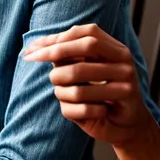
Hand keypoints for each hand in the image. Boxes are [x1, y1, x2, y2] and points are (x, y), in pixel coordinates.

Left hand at [23, 24, 154, 146]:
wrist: (127, 126)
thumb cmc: (99, 97)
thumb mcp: (84, 73)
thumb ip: (69, 58)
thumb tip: (38, 46)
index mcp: (114, 48)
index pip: (86, 32)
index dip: (59, 37)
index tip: (33, 48)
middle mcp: (124, 59)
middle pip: (87, 47)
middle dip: (55, 53)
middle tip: (33, 61)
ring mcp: (127, 78)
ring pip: (81, 79)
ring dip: (61, 90)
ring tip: (61, 94)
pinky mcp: (125, 100)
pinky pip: (87, 106)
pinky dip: (73, 110)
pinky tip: (76, 111)